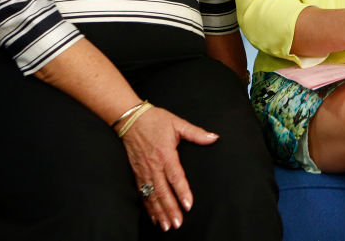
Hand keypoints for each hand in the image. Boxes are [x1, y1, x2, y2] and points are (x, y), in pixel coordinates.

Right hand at [120, 106, 218, 230]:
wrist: (130, 119)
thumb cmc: (155, 120)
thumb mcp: (177, 123)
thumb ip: (196, 133)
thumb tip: (214, 137)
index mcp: (166, 153)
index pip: (175, 176)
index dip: (182, 191)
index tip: (188, 204)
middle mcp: (154, 165)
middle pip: (162, 191)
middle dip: (170, 208)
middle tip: (178, 223)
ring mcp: (144, 171)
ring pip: (152, 195)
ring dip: (160, 211)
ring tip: (167, 225)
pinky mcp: (137, 173)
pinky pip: (142, 193)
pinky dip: (148, 207)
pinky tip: (154, 217)